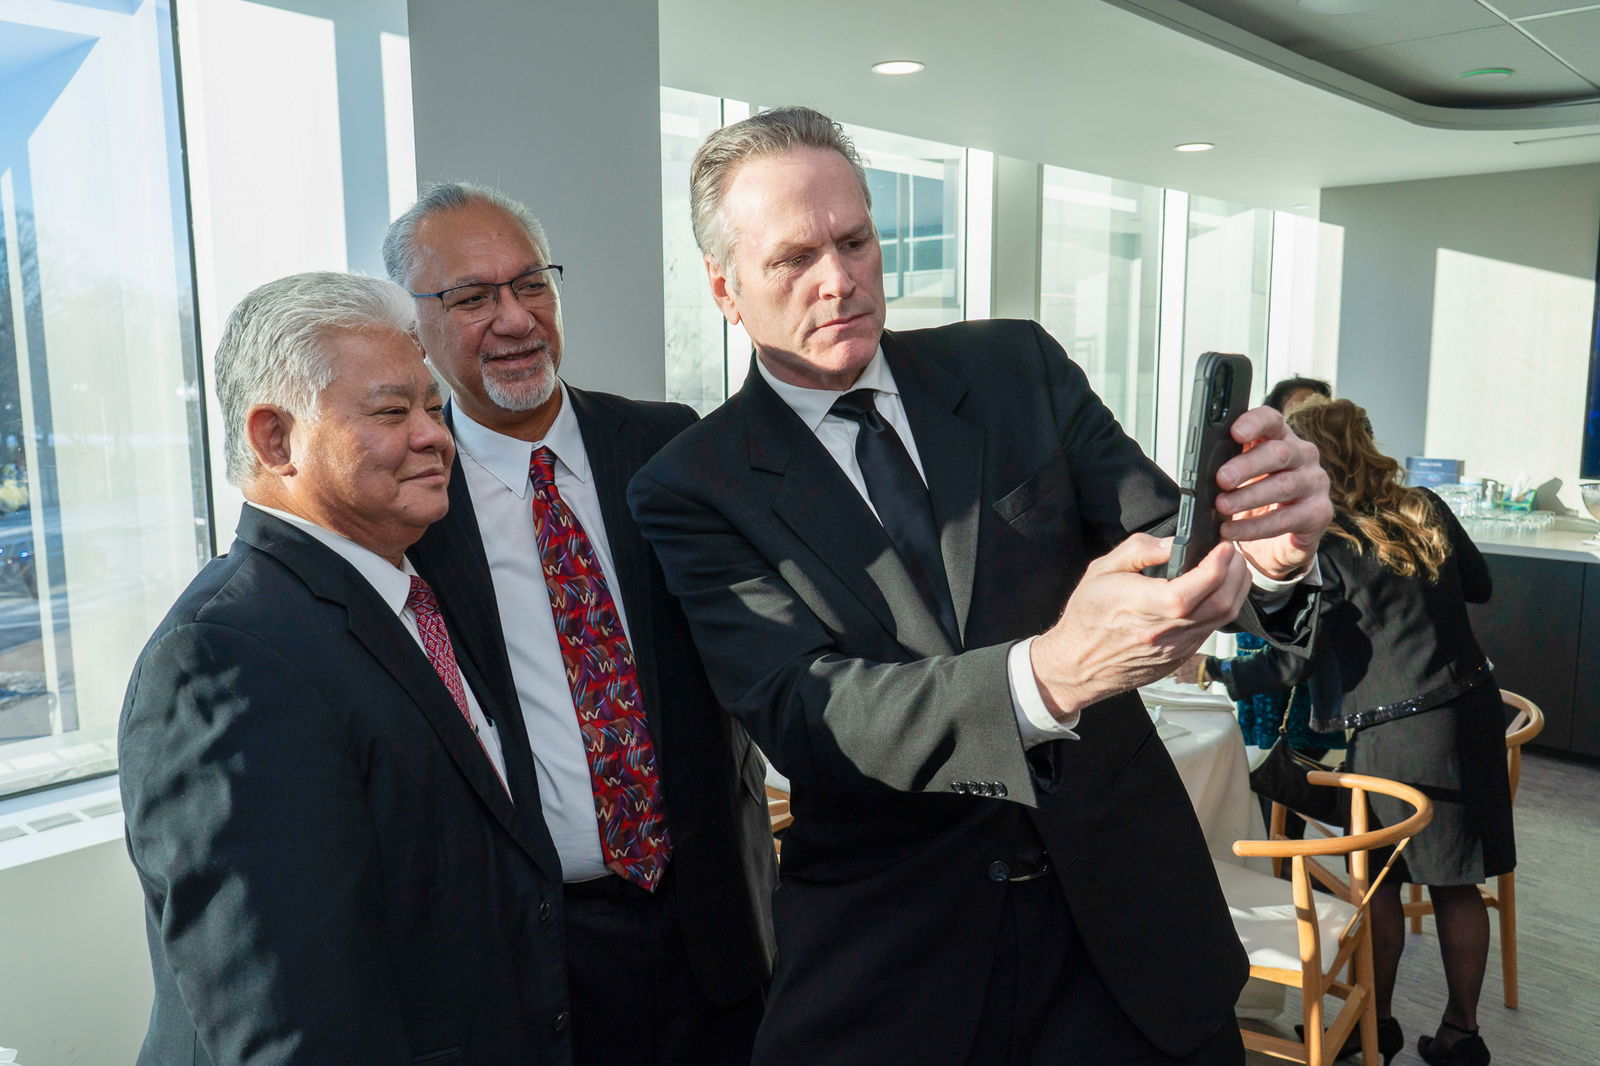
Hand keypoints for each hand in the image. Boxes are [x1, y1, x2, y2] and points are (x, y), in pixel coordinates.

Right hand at [1030, 533, 1249, 719]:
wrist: (1077, 664)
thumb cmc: (1086, 616)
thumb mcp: (1101, 569)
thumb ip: (1139, 550)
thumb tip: (1174, 542)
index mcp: (1145, 605)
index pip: (1197, 585)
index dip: (1219, 563)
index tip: (1223, 545)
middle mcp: (1166, 630)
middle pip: (1222, 603)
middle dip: (1235, 572)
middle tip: (1231, 552)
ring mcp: (1177, 647)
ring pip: (1224, 618)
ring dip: (1235, 590)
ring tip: (1229, 569)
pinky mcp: (1181, 657)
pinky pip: (1212, 630)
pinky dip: (1222, 607)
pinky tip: (1214, 592)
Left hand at [1214, 406, 1332, 579]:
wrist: (1276, 540)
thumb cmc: (1254, 499)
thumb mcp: (1237, 479)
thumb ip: (1225, 467)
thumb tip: (1198, 470)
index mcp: (1279, 438)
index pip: (1270, 420)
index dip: (1254, 423)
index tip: (1235, 432)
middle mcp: (1302, 456)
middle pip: (1278, 453)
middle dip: (1247, 466)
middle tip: (1221, 479)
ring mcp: (1314, 483)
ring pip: (1284, 485)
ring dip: (1248, 497)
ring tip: (1222, 506)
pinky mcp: (1319, 513)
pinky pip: (1286, 519)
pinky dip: (1255, 527)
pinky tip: (1232, 531)